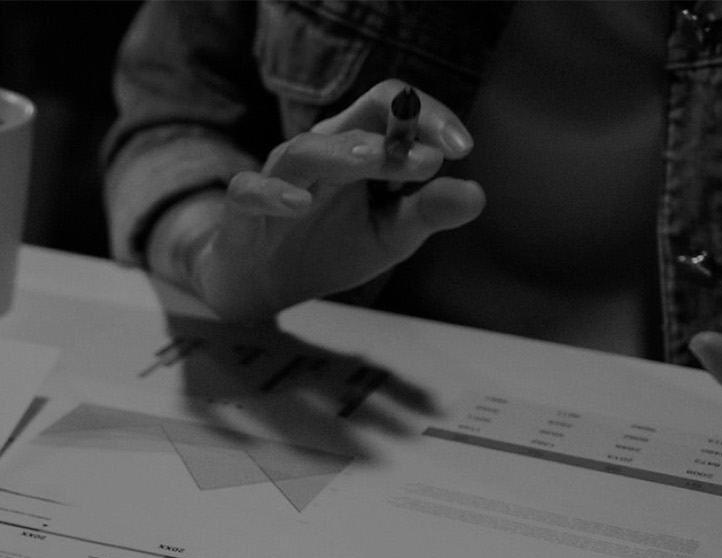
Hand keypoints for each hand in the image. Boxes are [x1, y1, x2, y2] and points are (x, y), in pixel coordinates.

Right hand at [153, 80, 484, 321]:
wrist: (265, 283)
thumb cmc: (330, 245)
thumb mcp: (390, 235)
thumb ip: (427, 213)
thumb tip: (476, 194)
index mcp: (360, 147)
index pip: (395, 109)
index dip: (430, 116)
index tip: (461, 148)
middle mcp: (321, 151)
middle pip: (358, 116)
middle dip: (398, 126)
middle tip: (433, 155)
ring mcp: (279, 177)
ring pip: (304, 150)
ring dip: (342, 153)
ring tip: (373, 160)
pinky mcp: (244, 209)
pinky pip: (249, 191)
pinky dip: (272, 194)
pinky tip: (298, 204)